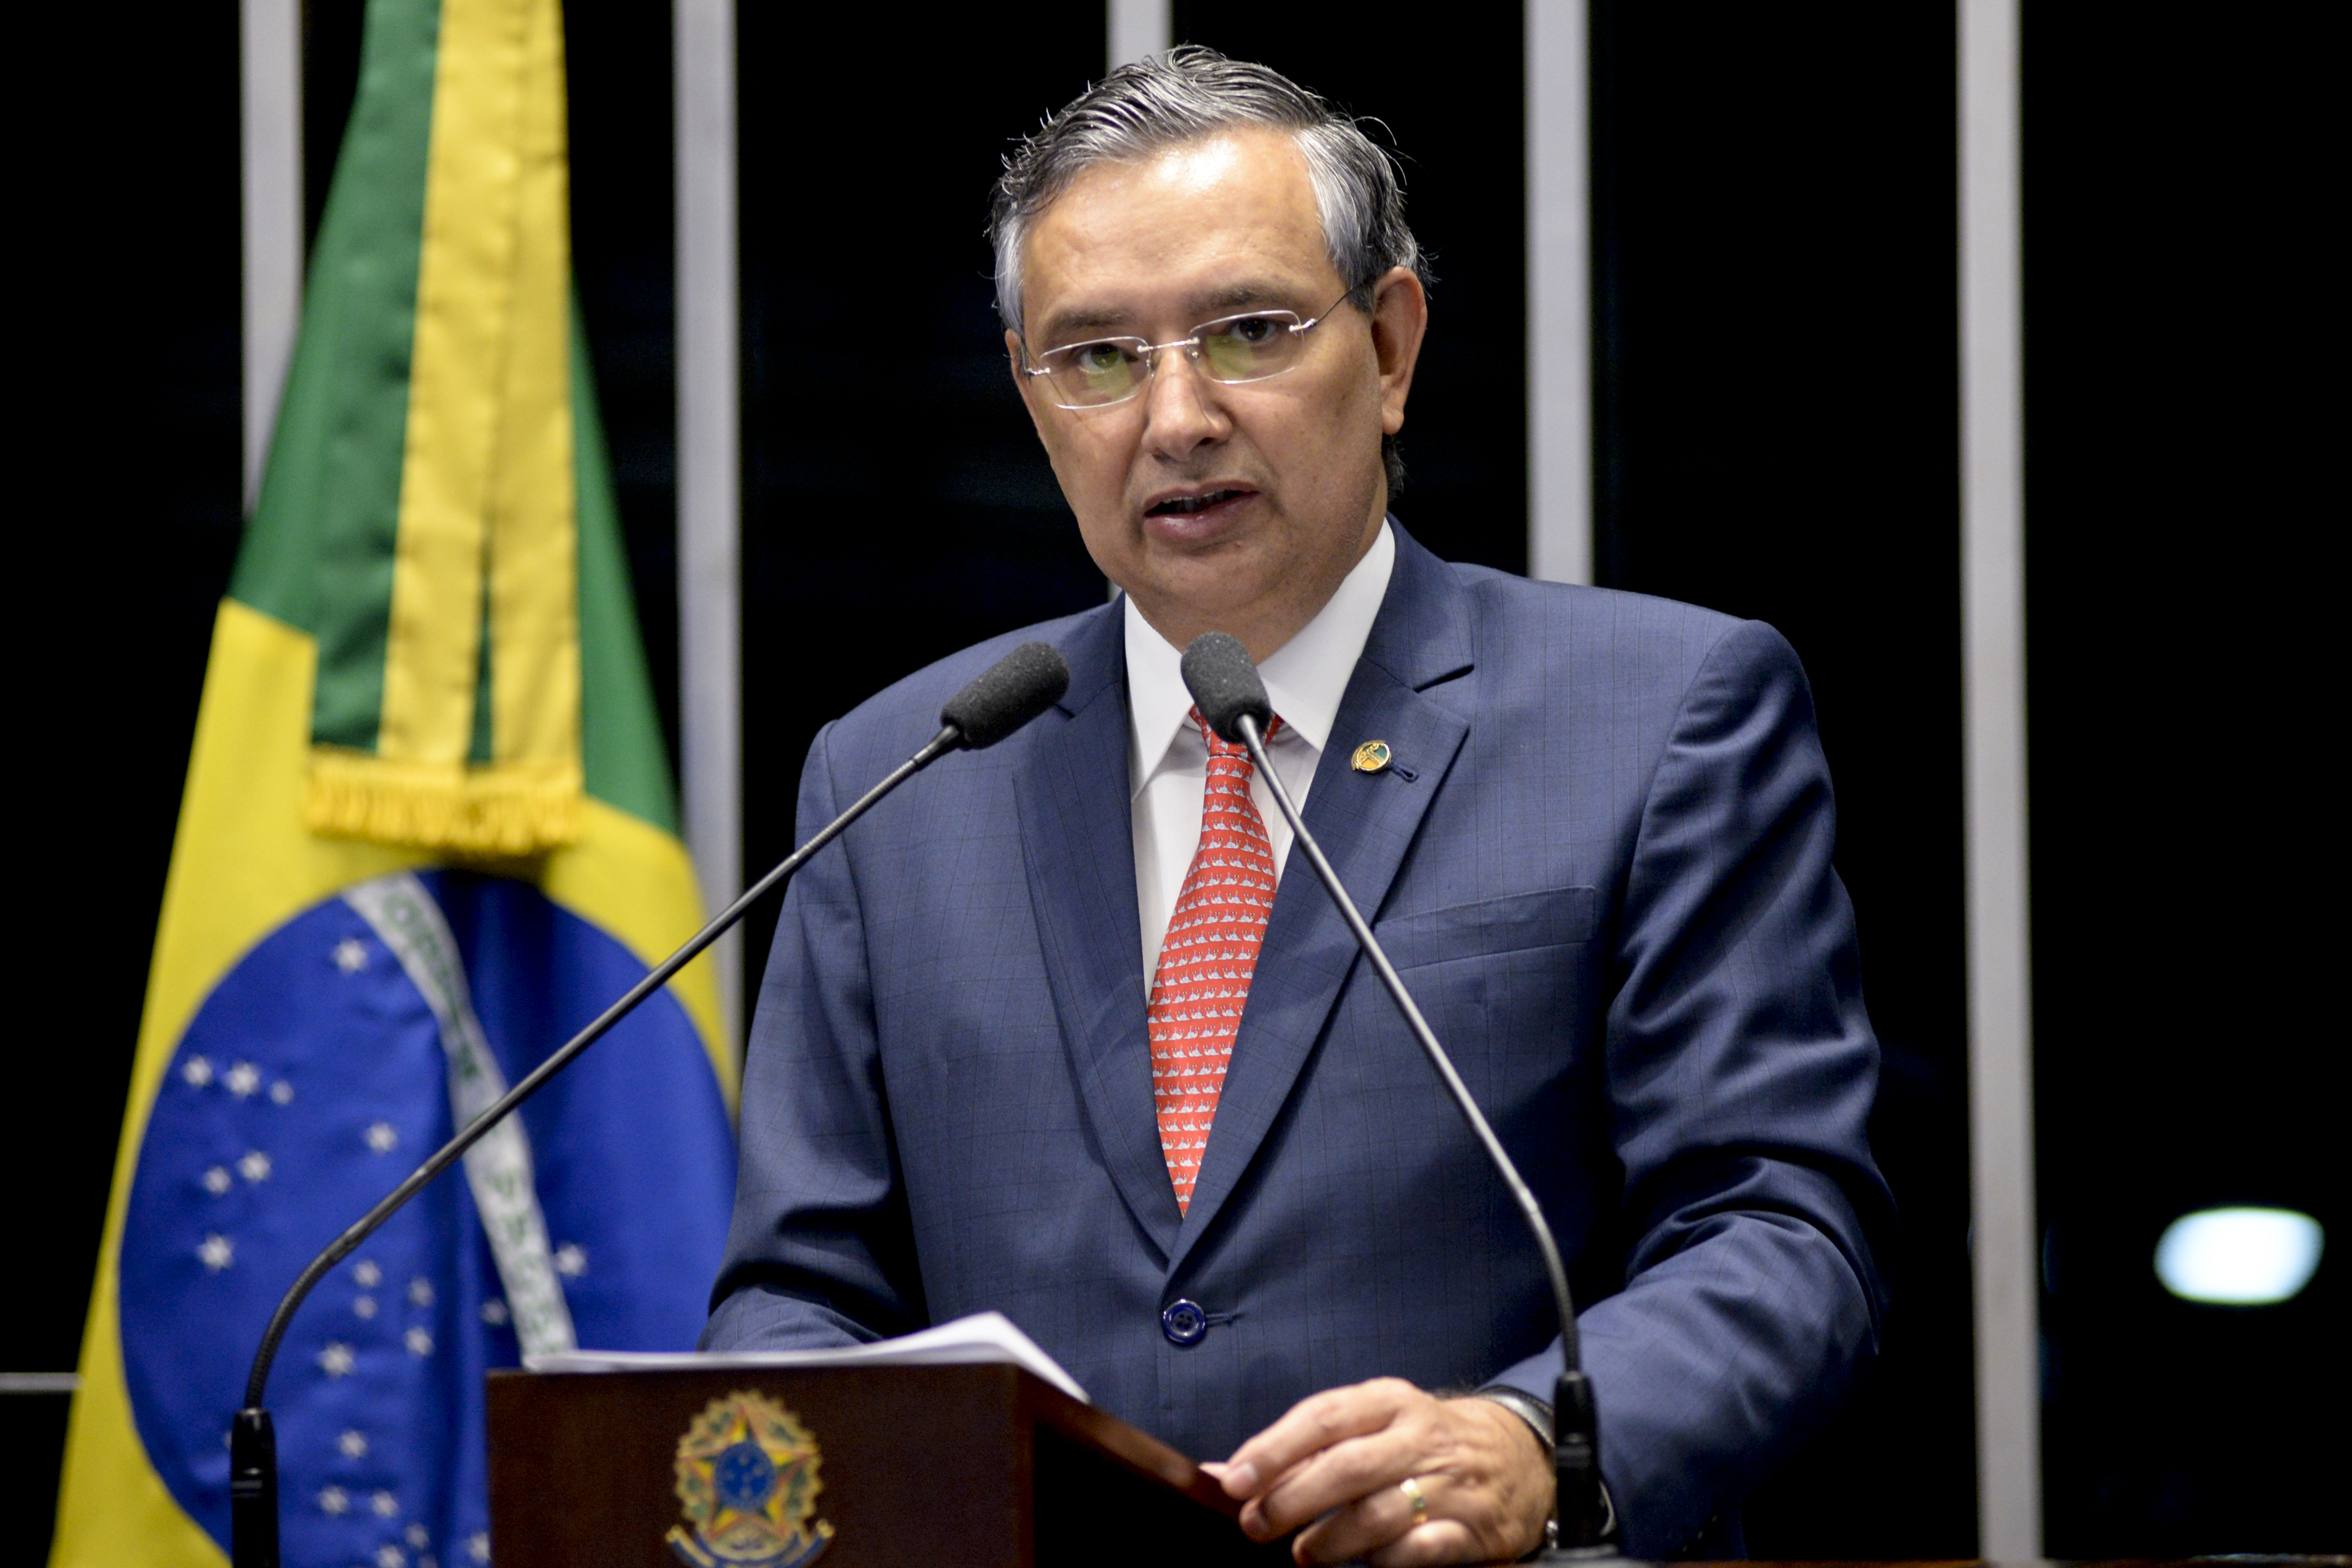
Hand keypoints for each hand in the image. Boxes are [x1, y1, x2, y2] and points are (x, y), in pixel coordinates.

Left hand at [1205, 1377, 1552, 1565]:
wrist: (1518, 1455)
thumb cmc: (1422, 1440)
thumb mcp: (1370, 1425)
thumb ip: (1303, 1449)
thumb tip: (1226, 1474)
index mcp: (1388, 1401)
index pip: (1322, 1417)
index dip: (1274, 1449)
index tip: (1235, 1481)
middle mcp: (1418, 1436)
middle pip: (1346, 1467)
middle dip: (1292, 1500)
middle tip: (1256, 1526)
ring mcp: (1449, 1482)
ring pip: (1379, 1513)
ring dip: (1330, 1541)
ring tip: (1303, 1554)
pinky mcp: (1474, 1528)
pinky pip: (1422, 1549)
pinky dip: (1388, 1561)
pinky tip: (1367, 1565)